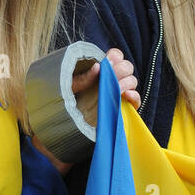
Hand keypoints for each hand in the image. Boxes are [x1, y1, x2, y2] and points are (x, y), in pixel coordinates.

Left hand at [31, 48, 140, 174]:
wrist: (59, 138)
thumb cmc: (59, 111)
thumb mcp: (65, 91)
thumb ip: (80, 79)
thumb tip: (97, 67)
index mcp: (97, 73)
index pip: (114, 56)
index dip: (114, 57)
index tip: (108, 63)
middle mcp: (109, 82)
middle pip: (126, 66)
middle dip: (121, 69)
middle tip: (112, 75)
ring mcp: (116, 96)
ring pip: (132, 81)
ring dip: (127, 81)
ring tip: (117, 88)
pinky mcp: (121, 110)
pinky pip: (135, 100)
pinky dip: (134, 96)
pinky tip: (127, 96)